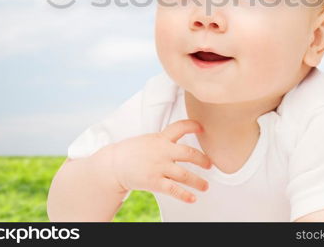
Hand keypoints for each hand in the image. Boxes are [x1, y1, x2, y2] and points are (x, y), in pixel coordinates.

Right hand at [97, 119, 211, 202]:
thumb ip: (163, 139)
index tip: (202, 127)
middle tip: (210, 164)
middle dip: (202, 159)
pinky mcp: (154, 181)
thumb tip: (177, 139)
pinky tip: (192, 198)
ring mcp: (158, 166)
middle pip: (188, 152)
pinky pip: (173, 189)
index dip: (192, 126)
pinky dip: (184, 195)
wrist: (113, 164)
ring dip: (198, 181)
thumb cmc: (130, 151)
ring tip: (205, 186)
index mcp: (160, 138)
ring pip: (184, 174)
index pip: (179, 127)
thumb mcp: (148, 139)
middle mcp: (162, 151)